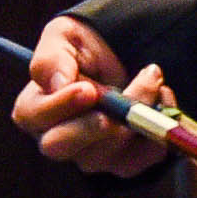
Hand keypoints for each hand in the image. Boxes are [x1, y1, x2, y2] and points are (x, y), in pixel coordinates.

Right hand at [14, 14, 171, 177]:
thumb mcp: (64, 36)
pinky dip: (155, 134)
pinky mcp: (122, 161)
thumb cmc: (84, 45)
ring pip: (105, 152)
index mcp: (35, 107)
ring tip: (152, 80)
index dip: (59, 106)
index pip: (33, 116)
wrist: (121, 52)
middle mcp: (58, 137)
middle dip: (92, 127)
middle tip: (116, 106)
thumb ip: (52, 57)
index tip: (87, 89)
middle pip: (62, 147)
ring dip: (134, 116)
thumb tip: (57, 83)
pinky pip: (138, 161)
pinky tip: (163, 100)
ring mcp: (90, 153)